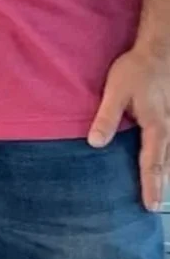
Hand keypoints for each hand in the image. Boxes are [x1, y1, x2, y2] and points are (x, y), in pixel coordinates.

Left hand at [89, 43, 169, 208]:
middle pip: (167, 165)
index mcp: (157, 127)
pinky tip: (164, 165)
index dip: (151, 186)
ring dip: (166, 174)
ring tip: (159, 192)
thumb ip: (106, 117)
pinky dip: (168, 158)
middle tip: (154, 206)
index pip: (152, 164)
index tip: (150, 206)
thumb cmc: (136, 70)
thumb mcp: (116, 91)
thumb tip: (95, 143)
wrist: (160, 52)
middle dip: (161, 187)